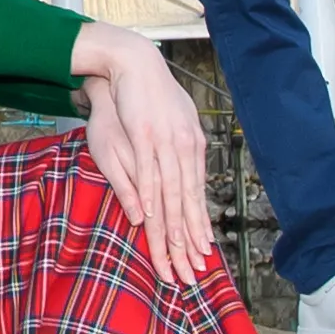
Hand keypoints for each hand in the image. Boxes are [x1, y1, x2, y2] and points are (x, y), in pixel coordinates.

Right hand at [67, 26, 219, 286]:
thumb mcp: (159, 130)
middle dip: (190, 242)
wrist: (131, 61)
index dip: (199, 228)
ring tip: (178, 259)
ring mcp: (167, 145)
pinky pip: (151, 179)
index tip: (202, 255)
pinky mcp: (146, 139)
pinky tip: (158, 223)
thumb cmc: (144, 96)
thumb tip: (175, 182)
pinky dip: (155, 202)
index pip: (197, 197)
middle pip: (188, 205)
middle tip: (194, 272)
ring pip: (172, 197)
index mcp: (192, 148)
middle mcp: (185, 150)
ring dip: (174, 231)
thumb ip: (167, 159)